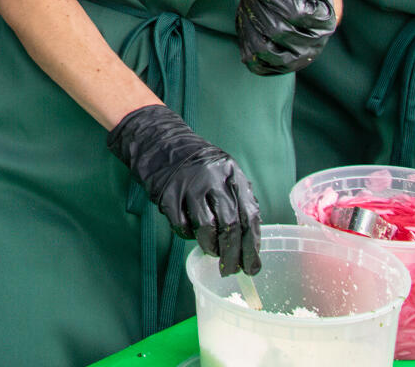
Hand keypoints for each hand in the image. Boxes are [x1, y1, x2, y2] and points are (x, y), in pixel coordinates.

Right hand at [107, 104, 260, 274]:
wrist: (161, 143)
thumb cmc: (198, 165)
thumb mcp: (224, 173)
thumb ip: (237, 199)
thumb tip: (249, 240)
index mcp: (232, 173)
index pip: (249, 215)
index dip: (252, 244)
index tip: (253, 266)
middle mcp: (213, 178)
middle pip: (230, 225)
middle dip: (233, 254)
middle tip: (232, 270)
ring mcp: (189, 185)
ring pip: (207, 228)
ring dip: (212, 248)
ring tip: (213, 254)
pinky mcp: (168, 194)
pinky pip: (182, 225)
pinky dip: (188, 236)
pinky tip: (191, 234)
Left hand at [236, 0, 353, 75]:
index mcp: (324, 22)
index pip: (292, 12)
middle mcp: (313, 46)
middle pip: (275, 29)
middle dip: (256, 5)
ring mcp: (295, 60)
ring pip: (263, 48)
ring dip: (249, 23)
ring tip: (248, 5)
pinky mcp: (275, 68)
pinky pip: (254, 62)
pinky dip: (245, 41)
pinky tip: (249, 22)